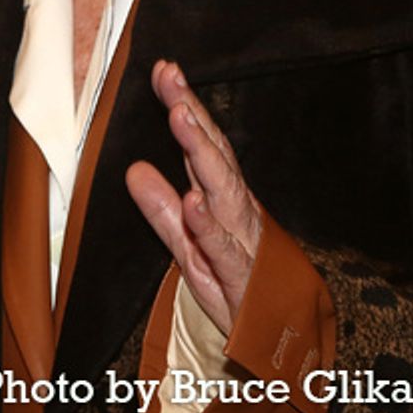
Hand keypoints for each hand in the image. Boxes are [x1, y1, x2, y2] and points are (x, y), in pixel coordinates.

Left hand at [125, 60, 261, 333]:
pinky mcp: (242, 276)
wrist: (279, 343)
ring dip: (201, 152)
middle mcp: (235, 210)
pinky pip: (225, 247)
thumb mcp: (188, 247)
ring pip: (222, 189)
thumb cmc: (236, 287)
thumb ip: (162, 210)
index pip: (200, 143)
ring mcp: (242, 240)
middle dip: (191, 112)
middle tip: (170, 77)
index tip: (163, 69)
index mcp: (221, 198)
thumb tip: (134, 169)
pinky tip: (195, 202)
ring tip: (180, 118)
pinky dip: (210, 225)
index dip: (183, 104)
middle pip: (213, 154)